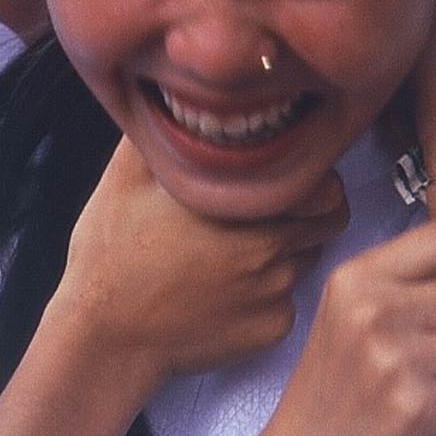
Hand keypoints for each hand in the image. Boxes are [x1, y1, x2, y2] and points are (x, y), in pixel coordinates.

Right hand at [53, 138, 348, 381]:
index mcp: (245, 202)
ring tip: (236, 254)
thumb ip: (168, 134)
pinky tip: (224, 293)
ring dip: (287, 253)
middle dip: (314, 213)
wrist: (105, 336)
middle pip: (330, 221)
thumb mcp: (127, 177)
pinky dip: (266, 297)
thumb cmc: (113, 253)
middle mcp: (272, 247)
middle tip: (276, 213)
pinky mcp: (271, 330)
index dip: (312, 178)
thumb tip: (184, 99)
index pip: (326, 184)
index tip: (289, 178)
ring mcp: (275, 293)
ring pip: (307, 261)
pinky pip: (287, 304)